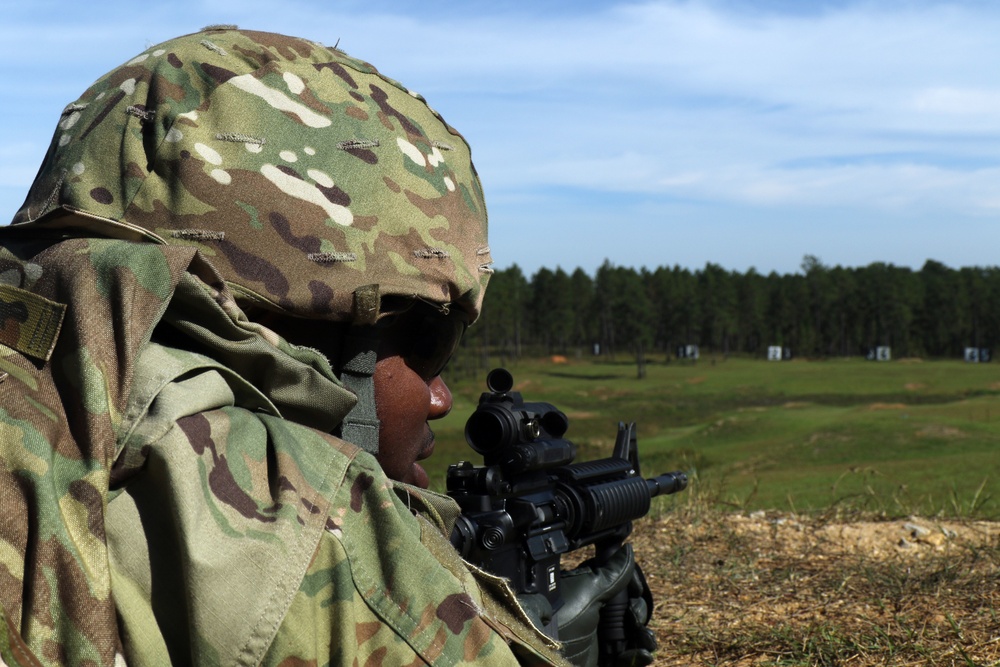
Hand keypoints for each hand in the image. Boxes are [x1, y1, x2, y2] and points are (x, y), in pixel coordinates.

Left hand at [553, 544, 655, 666]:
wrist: (546, 657)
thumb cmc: (560, 621)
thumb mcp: (588, 593)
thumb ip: (611, 574)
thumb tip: (627, 549)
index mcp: (591, 597)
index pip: (621, 588)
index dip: (633, 588)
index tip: (636, 590)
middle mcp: (596, 618)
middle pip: (631, 613)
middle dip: (639, 614)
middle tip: (633, 617)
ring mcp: (601, 642)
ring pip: (634, 637)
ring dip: (644, 636)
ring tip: (645, 639)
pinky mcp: (604, 662)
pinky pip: (629, 660)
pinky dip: (639, 656)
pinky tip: (643, 654)